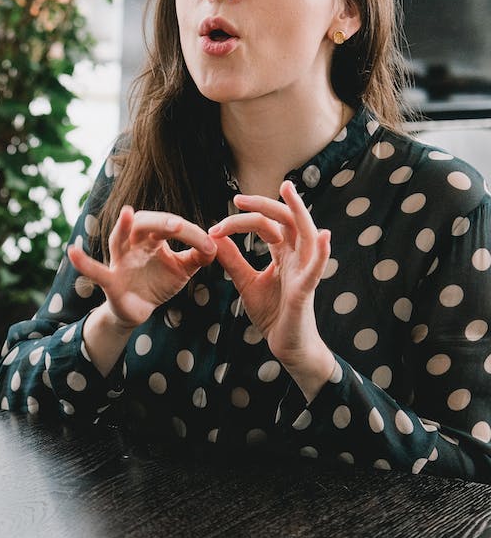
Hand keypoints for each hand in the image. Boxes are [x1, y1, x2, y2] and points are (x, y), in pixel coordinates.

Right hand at [68, 206, 216, 328]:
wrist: (138, 310)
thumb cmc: (158, 282)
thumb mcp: (182, 269)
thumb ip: (199, 256)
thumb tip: (217, 245)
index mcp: (153, 238)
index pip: (171, 226)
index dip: (190, 234)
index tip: (209, 246)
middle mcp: (134, 243)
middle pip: (144, 223)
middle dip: (160, 222)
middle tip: (177, 225)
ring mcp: (119, 260)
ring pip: (118, 239)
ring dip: (122, 227)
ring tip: (126, 214)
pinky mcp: (109, 280)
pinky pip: (95, 270)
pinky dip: (83, 263)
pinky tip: (72, 253)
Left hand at [208, 180, 335, 397]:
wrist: (286, 345)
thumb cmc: (272, 313)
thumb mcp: (246, 282)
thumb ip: (233, 260)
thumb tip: (214, 237)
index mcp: (283, 254)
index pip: (266, 226)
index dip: (241, 221)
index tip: (215, 227)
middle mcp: (297, 257)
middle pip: (285, 221)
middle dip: (264, 206)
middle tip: (238, 198)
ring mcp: (304, 272)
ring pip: (306, 234)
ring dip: (299, 212)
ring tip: (290, 192)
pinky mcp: (306, 291)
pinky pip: (317, 269)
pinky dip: (321, 253)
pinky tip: (324, 236)